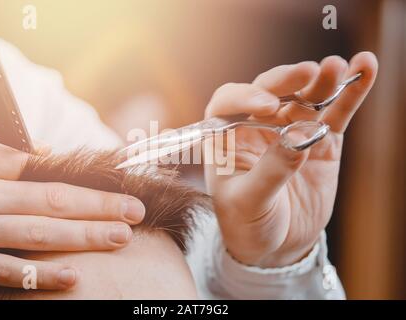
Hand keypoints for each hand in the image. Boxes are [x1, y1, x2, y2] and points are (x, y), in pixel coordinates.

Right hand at [0, 131, 144, 288]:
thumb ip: (3, 146)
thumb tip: (47, 151)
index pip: (45, 169)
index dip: (85, 179)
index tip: (118, 185)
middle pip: (52, 198)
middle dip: (98, 206)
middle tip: (134, 211)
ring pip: (38, 232)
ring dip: (84, 235)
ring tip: (120, 236)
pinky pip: (6, 271)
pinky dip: (40, 275)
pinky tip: (74, 276)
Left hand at [205, 52, 377, 266]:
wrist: (276, 244)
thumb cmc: (247, 223)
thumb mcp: (248, 203)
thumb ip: (270, 172)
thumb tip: (299, 138)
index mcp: (227, 138)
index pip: (228, 103)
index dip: (245, 96)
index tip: (268, 105)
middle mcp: (257, 127)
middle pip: (270, 91)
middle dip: (287, 80)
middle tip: (309, 73)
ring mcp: (291, 131)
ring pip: (305, 98)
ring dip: (322, 80)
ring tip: (338, 67)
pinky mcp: (321, 142)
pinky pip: (335, 114)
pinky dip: (350, 94)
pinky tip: (365, 70)